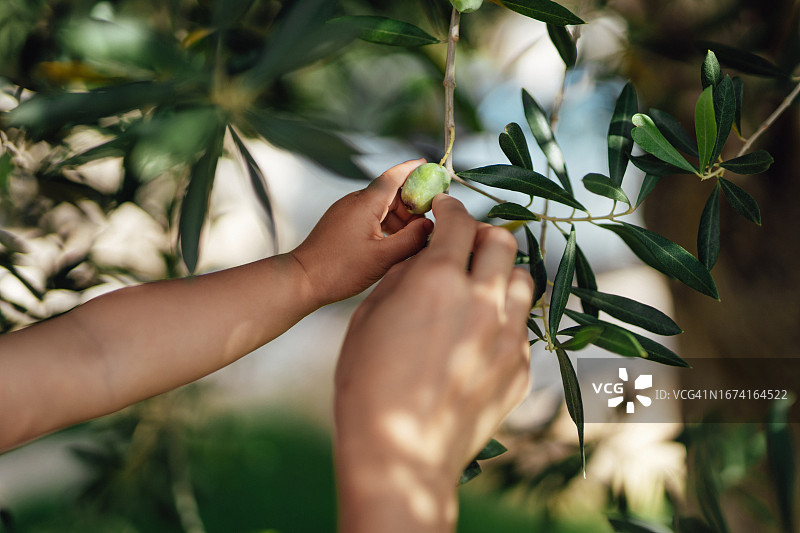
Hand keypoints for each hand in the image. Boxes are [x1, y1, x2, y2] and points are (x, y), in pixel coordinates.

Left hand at [290, 159, 433, 307]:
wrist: (302, 280)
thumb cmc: (338, 269)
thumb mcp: (383, 257)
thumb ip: (411, 240)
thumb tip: (429, 226)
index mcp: (365, 203)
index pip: (394, 177)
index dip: (414, 170)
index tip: (430, 167)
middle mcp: (354, 202)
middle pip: (391, 193)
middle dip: (412, 205)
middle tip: (429, 222)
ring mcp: (346, 212)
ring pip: (381, 207)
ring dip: (400, 219)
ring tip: (413, 240)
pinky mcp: (342, 224)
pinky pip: (370, 217)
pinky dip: (386, 225)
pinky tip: (394, 244)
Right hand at [333, 194, 533, 531]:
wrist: (399, 455)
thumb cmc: (368, 385)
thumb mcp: (369, 318)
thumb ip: (402, 277)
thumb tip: (423, 258)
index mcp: (438, 281)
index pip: (459, 222)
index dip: (451, 208)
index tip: (446, 209)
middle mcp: (483, 301)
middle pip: (502, 243)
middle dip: (483, 234)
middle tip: (466, 243)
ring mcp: (509, 337)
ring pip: (524, 281)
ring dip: (502, 274)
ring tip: (479, 289)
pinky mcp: (521, 369)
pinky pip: (523, 328)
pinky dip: (505, 320)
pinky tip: (479, 338)